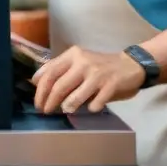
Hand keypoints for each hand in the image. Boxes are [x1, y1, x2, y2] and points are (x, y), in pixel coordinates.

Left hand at [32, 46, 146, 113]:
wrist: (130, 64)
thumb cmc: (99, 65)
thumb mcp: (78, 61)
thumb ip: (61, 69)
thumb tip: (38, 82)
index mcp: (72, 55)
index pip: (50, 71)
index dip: (41, 88)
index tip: (37, 99)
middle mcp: (82, 62)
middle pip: (59, 85)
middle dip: (49, 100)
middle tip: (45, 110)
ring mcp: (97, 74)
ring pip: (76, 94)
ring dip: (68, 105)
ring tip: (65, 110)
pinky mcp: (111, 85)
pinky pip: (96, 102)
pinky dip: (91, 107)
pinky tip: (90, 109)